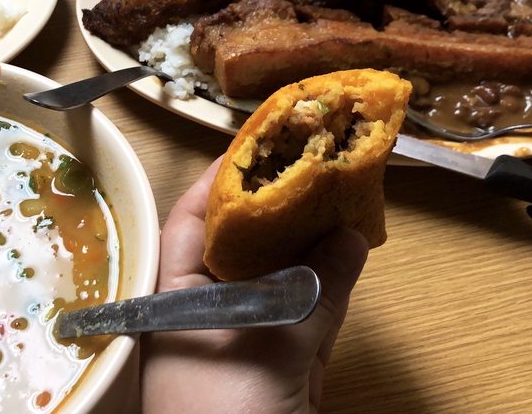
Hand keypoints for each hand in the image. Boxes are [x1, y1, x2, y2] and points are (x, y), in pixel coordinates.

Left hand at [141, 158, 369, 413]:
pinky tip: (352, 254)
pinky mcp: (283, 366)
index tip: (260, 145)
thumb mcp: (270, 349)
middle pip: (245, 246)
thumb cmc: (226, 412)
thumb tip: (352, 236)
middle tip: (314, 164)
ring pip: (281, 280)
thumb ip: (315, 294)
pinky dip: (329, 289)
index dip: (223, 182)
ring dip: (312, 246)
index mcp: (179, 300)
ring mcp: (249, 339)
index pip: (194, 224)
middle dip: (281, 208)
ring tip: (342, 195)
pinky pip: (306, 316)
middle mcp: (213, 312)